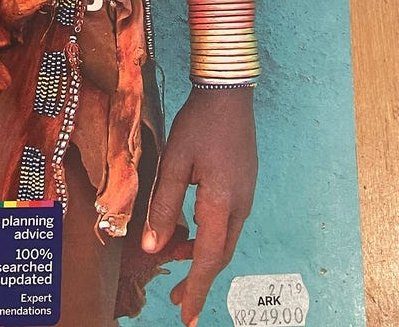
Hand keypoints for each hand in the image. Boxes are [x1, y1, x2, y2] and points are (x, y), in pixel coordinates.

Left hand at [142, 87, 257, 325]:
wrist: (228, 95)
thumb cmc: (198, 125)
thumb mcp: (175, 163)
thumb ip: (164, 206)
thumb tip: (152, 246)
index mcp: (222, 203)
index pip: (209, 258)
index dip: (197, 289)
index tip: (187, 317)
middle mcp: (240, 204)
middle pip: (220, 252)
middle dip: (199, 276)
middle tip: (175, 294)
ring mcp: (246, 193)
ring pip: (225, 237)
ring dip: (203, 254)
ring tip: (178, 258)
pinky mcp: (245, 183)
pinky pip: (229, 220)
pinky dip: (210, 234)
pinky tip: (192, 228)